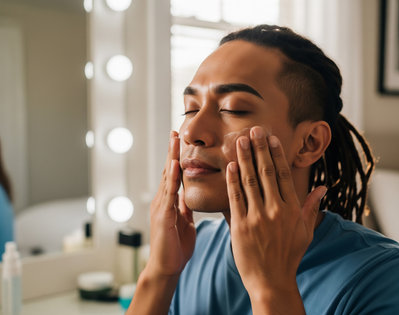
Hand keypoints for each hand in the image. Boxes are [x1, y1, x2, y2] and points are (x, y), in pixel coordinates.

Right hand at [147, 131, 195, 276]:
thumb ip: (184, 208)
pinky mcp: (163, 216)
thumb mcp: (184, 223)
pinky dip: (171, 178)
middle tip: (175, 131)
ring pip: (167, 177)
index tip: (180, 142)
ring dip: (171, 157)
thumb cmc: (176, 248)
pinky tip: (175, 165)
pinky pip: (169, 194)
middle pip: (168, 171)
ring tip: (174, 140)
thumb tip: (187, 196)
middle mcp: (163, 201)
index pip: (174, 175)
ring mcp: (161, 207)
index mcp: (169, 202)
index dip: (177, 158)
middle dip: (172, 151)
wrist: (166, 268)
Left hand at [226, 126, 326, 299]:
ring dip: (244, 158)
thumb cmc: (289, 256)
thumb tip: (322, 187)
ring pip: (250, 181)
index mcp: (292, 209)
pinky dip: (232, 180)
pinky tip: (230, 166)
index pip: (283, 174)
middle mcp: (275, 210)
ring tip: (240, 141)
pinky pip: (235, 198)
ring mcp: (257, 217)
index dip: (276, 154)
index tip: (271, 138)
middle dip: (259, 148)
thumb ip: (312, 207)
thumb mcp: (306, 232)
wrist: (271, 280)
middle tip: (254, 130)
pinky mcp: (240, 225)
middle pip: (266, 172)